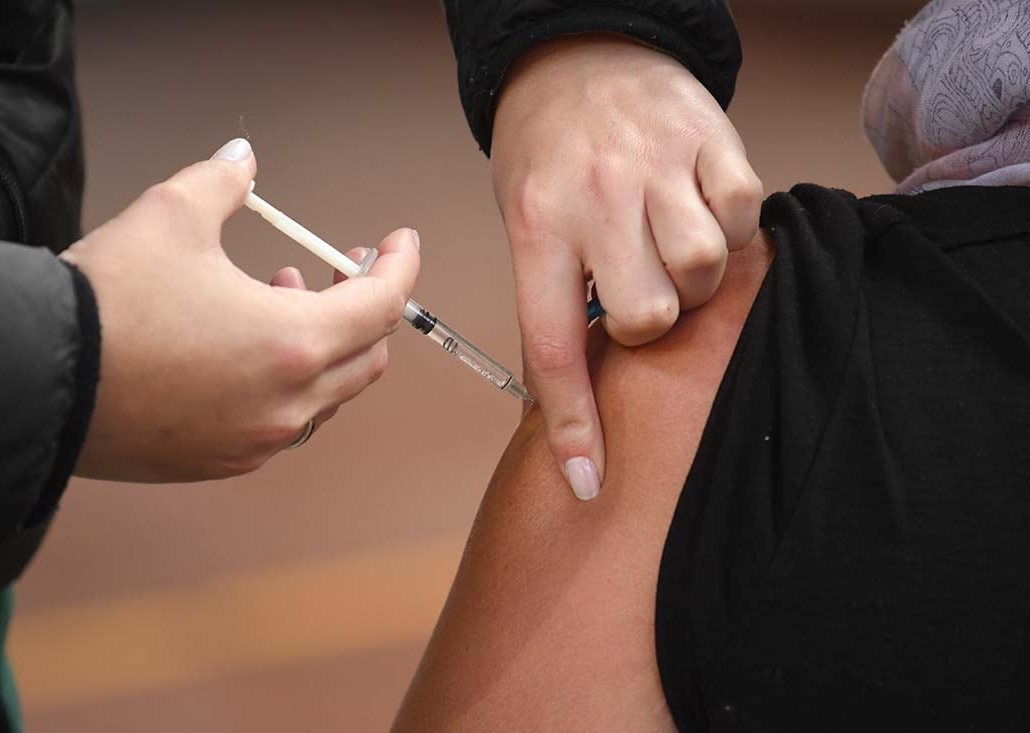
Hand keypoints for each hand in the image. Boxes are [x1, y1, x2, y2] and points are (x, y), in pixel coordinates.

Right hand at [62, 138, 420, 481]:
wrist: (35, 384)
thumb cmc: (106, 303)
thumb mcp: (169, 215)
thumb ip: (222, 182)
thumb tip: (242, 162)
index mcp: (294, 343)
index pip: (381, 306)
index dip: (399, 267)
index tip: (398, 243)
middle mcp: (287, 404)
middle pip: (365, 356)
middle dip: (360, 307)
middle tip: (334, 271)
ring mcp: (257, 441)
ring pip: (326, 393)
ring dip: (320, 344)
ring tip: (275, 297)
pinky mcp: (222, 462)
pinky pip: (282, 422)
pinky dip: (286, 382)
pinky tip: (242, 351)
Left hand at [491, 35, 761, 499]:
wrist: (577, 57)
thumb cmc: (548, 155)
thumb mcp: (525, 222)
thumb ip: (555, 295)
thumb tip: (574, 391)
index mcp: (535, 228)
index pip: (552, 344)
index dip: (572, 422)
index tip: (585, 481)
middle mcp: (595, 197)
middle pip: (647, 316)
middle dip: (649, 324)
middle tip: (639, 293)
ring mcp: (655, 165)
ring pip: (700, 270)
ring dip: (692, 280)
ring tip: (670, 250)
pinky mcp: (710, 139)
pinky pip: (741, 214)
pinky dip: (731, 227)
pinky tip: (701, 212)